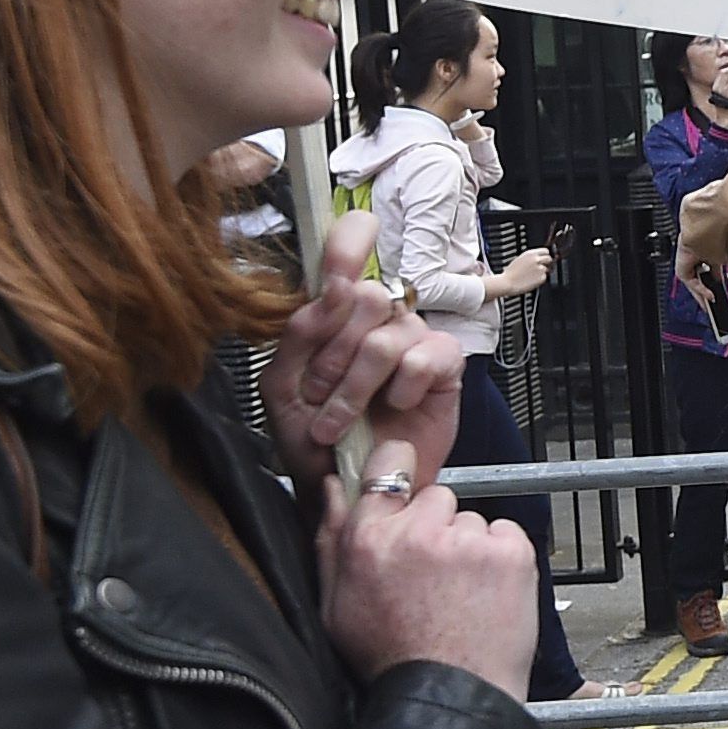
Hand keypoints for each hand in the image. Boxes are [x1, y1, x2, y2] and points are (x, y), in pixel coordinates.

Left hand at [266, 213, 463, 487]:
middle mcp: (378, 318)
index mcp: (336, 312)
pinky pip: (425, 359)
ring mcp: (413, 339)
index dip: (351, 240)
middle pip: (365, 296)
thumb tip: (332, 287)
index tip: (349, 249)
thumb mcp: (282, 387)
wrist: (344, 488)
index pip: (350, 249)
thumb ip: (299, 334)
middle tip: (318, 395)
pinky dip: (402, 391)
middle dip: (332, 356)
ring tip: (340, 422)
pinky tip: (395, 408)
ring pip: (386, 338)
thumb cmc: (312, 439)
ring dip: (354, 388)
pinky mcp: (445, 367)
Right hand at [318, 436, 537, 694]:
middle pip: (435, 498)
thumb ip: (331, 539)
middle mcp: (418, 533)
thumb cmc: (392, 659)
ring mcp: (468, 540)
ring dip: (468, 547)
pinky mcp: (510, 552)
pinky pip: (505, 534)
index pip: (385, 469)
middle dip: (435, 526)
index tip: (405, 490)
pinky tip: (485, 594)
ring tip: (460, 595)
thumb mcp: (336, 606)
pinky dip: (501, 558)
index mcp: (369, 540)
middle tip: (433, 574)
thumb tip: (334, 486)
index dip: (397, 474)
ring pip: (471, 520)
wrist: (450, 696)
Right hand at [492, 245, 554, 299]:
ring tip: (530, 276)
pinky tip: (531, 280)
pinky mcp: (541, 278)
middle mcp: (536, 260)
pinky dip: (539, 280)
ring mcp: (540, 269)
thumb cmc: (510, 273)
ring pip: (546, 269)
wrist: (507, 283)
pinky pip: (544, 278)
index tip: (545, 258)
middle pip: (549, 259)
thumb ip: (530, 258)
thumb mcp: (520, 259)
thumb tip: (538, 258)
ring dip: (541, 272)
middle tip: (541, 267)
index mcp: (530, 254)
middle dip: (547, 263)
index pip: (545, 251)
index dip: (545, 255)